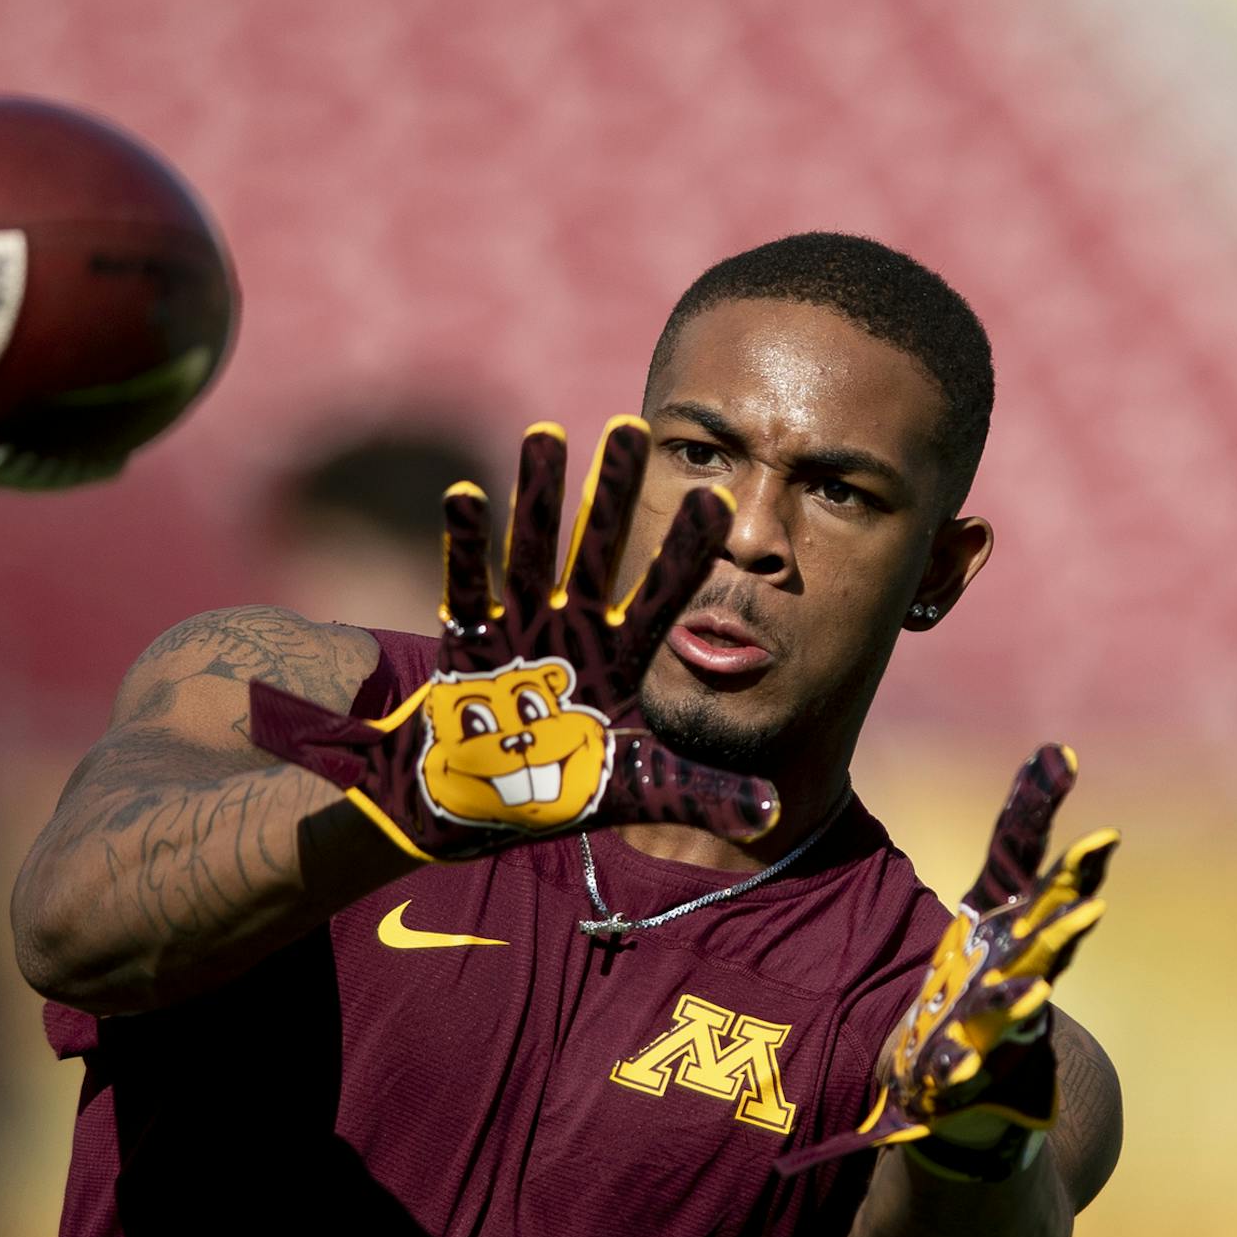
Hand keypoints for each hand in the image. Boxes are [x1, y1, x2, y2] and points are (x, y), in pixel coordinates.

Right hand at [248, 416, 781, 861]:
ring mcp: (521, 632)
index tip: (719, 496)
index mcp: (623, 657)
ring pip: (534, 552)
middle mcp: (576, 631)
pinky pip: (467, 588)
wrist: (485, 808)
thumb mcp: (641, 791)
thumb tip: (772, 811)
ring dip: (538, 495)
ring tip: (548, 432)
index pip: (666, 595)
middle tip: (633, 425)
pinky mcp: (469, 646)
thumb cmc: (566, 793)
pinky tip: (465, 494)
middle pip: (600, 550)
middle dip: (614, 491)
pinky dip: (465, 546)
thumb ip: (700, 794)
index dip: (688, 550)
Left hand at [776, 744, 1117, 1176]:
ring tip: (1036, 992)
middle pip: (1044, 953)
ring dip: (1021, 1001)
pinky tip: (959, 1066)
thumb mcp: (997, 898)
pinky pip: (959, 1070)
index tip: (1108, 837)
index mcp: (1025, 934)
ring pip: (1008, 1011)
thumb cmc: (986, 971)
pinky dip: (963, 1068)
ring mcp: (992, 1025)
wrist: (964, 1075)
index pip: (1054, 892)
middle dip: (1064, 933)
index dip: (1079, 867)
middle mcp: (1019, 977)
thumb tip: (1053, 755)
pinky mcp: (958, 1067)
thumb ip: (1021, 834)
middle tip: (1087, 911)